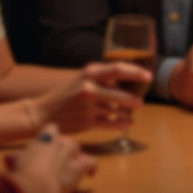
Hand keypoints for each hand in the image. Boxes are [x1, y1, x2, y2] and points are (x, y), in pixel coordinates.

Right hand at [9, 123, 96, 192]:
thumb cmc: (23, 171)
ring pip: (76, 149)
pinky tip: (91, 174)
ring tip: (71, 165)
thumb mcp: (17, 161)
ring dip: (74, 156)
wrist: (37, 184)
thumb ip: (15, 158)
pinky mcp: (79, 167)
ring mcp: (71, 153)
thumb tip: (7, 157)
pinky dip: (91, 167)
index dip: (49, 137)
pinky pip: (90, 163)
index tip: (45, 145)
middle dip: (61, 148)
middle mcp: (60, 141)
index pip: (51, 129)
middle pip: (65, 140)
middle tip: (54, 160)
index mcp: (45, 137)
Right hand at [33, 62, 150, 132]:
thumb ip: (102, 78)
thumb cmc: (67, 95)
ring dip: (127, 112)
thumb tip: (129, 79)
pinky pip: (112, 123)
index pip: (118, 69)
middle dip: (134, 98)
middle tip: (140, 101)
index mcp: (89, 73)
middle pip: (121, 92)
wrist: (43, 113)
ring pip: (118, 109)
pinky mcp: (87, 121)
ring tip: (130, 112)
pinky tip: (127, 122)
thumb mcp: (82, 79)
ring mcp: (88, 105)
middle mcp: (89, 87)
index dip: (136, 72)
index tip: (148, 76)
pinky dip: (123, 123)